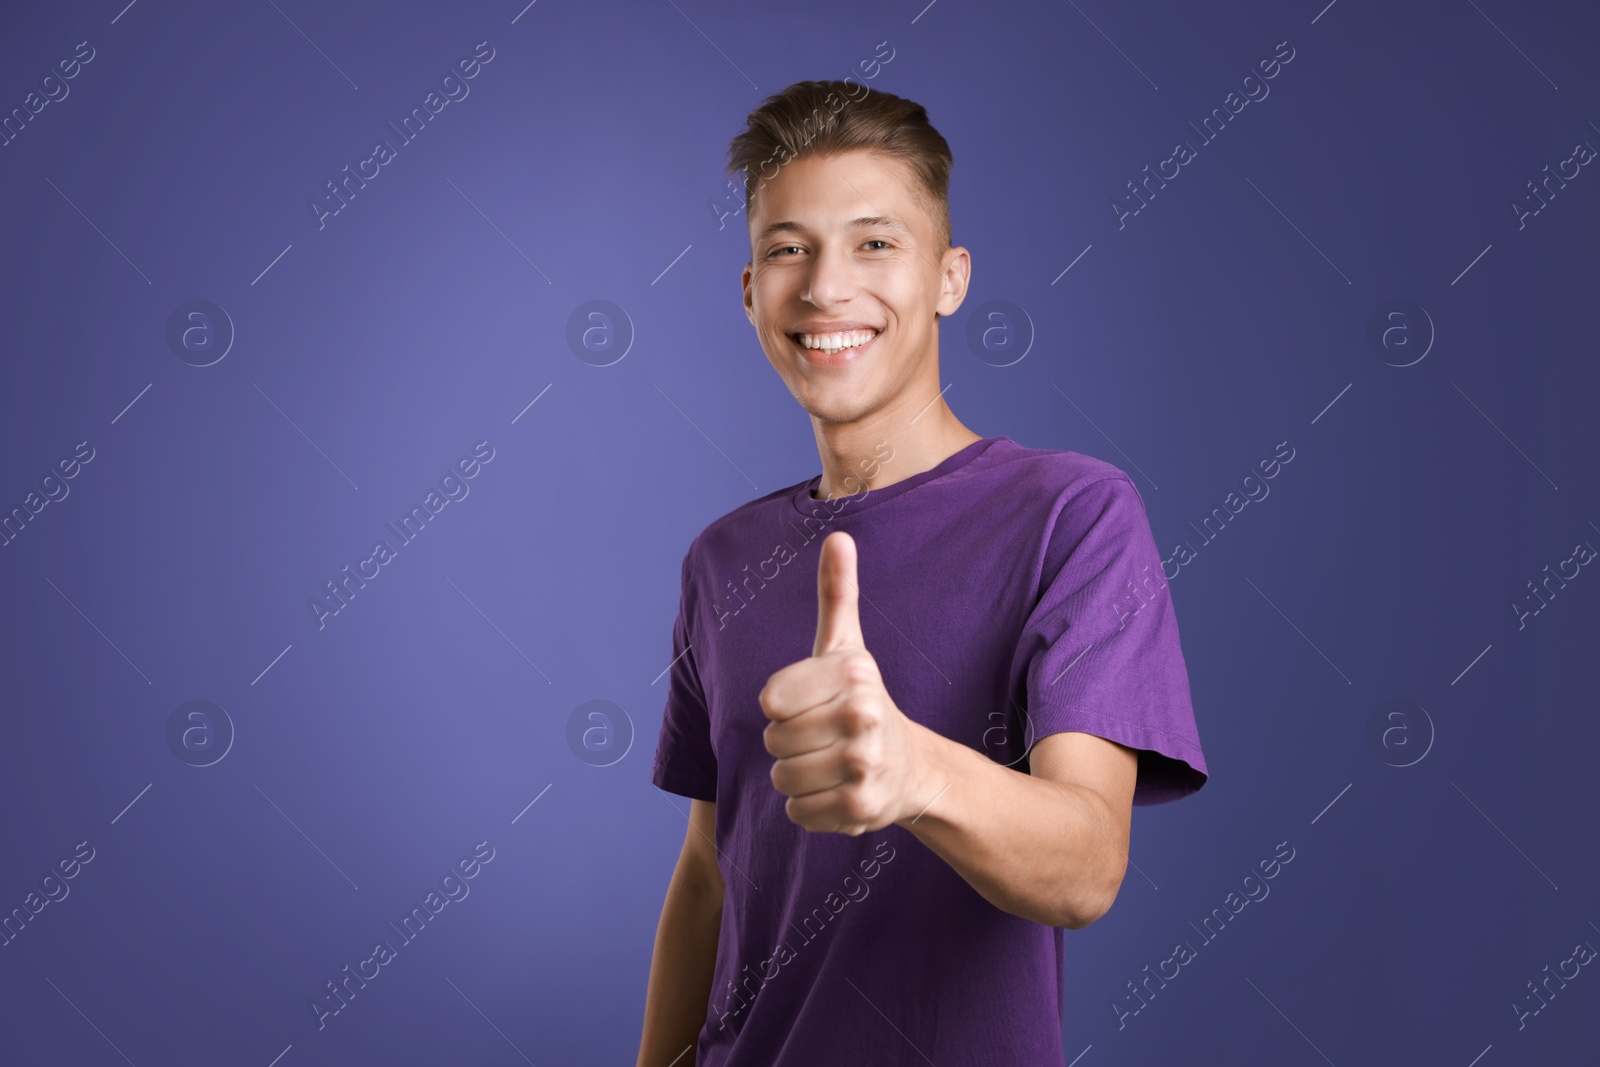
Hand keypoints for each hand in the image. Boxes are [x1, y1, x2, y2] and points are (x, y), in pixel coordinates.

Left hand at [759, 530, 926, 834]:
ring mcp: (863, 765)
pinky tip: (836, 792)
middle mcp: (862, 717)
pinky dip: (809, 808)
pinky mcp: (860, 809)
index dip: (782, 705)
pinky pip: (796, 812)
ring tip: (828, 764)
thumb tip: (838, 535)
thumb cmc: (861, 701)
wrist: (913, 768)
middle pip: (773, 742)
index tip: (812, 702)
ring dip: (796, 777)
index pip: (769, 700)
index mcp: (852, 675)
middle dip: (788, 744)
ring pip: (780, 779)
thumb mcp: (847, 647)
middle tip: (822, 738)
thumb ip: (837, 593)